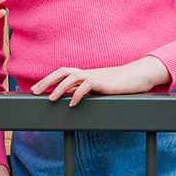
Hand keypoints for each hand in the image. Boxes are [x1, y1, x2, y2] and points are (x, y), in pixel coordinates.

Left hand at [31, 56, 171, 106]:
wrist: (141, 75)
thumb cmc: (121, 84)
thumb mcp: (101, 88)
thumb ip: (86, 91)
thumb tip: (71, 98)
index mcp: (87, 74)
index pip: (63, 72)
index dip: (48, 79)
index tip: (36, 88)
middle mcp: (89, 73)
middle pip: (63, 72)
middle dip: (47, 80)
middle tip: (35, 92)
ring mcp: (97, 77)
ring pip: (73, 77)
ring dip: (60, 87)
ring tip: (50, 99)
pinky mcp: (106, 83)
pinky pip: (88, 86)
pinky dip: (78, 94)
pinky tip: (73, 103)